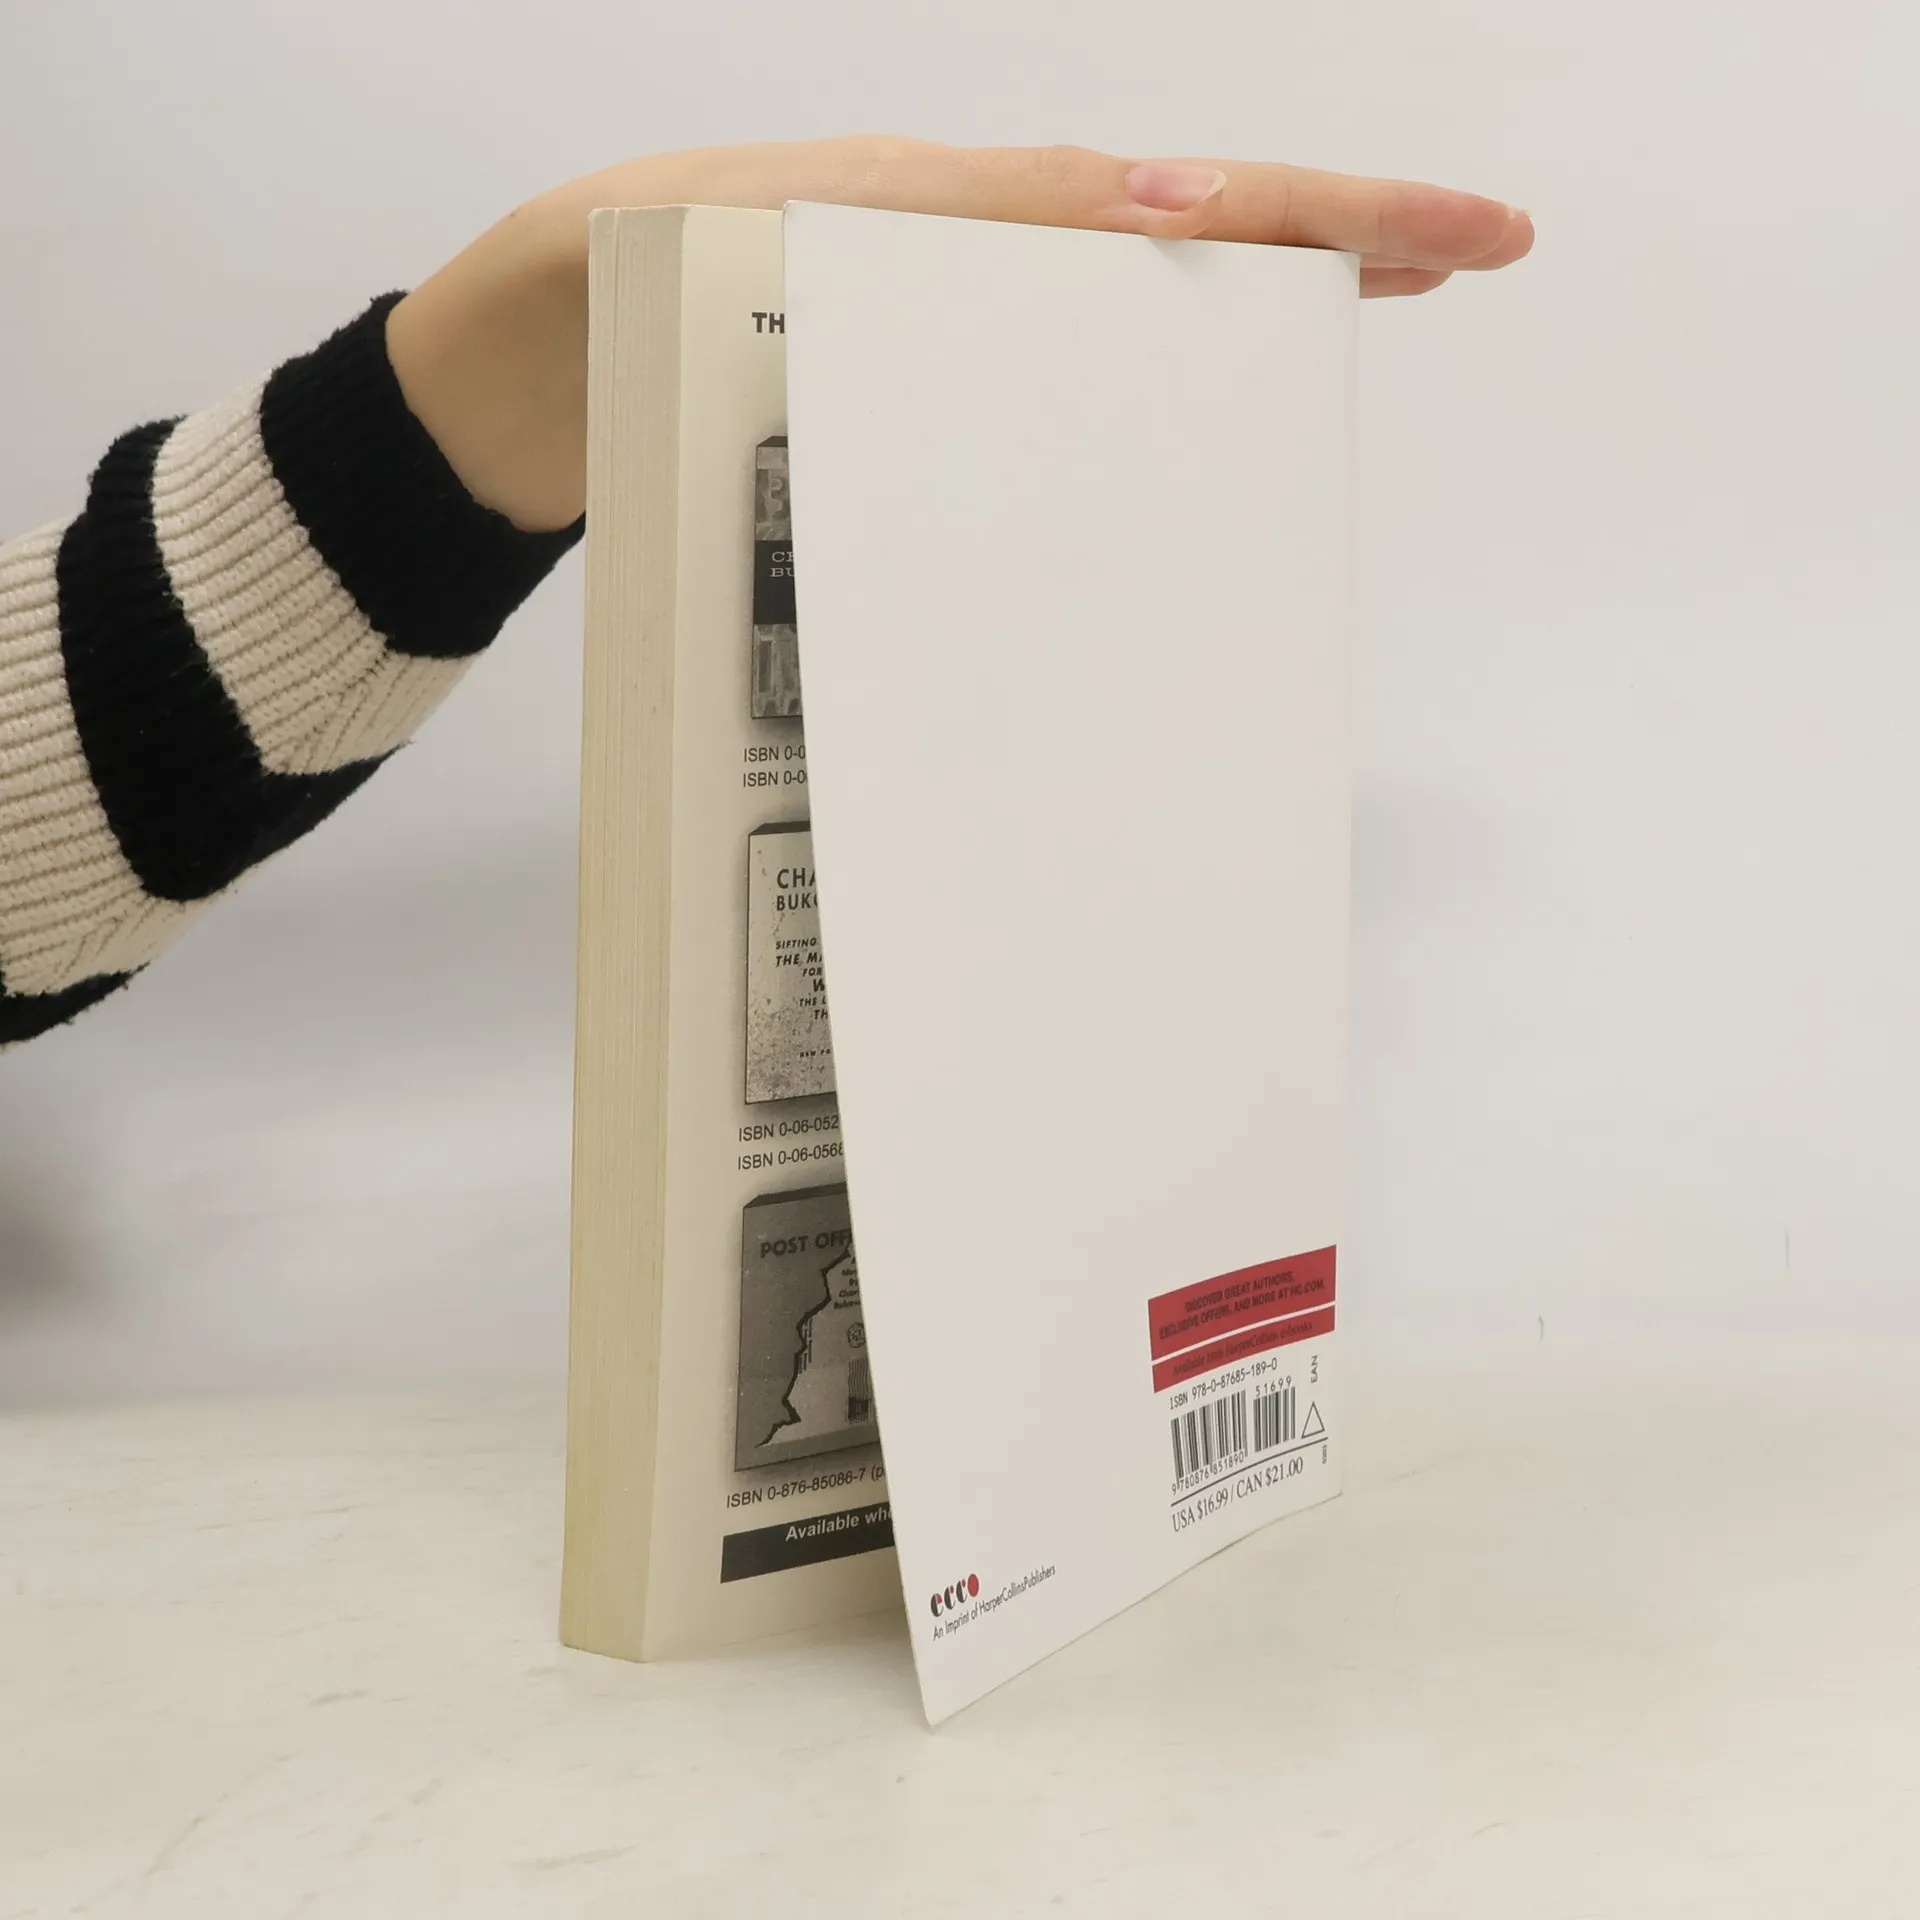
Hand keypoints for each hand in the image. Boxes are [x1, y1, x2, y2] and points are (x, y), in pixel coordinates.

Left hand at [388, 135, 1532, 533]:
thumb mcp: (730, 241)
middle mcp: (958, 256)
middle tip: (1476, 247)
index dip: (1298, 215)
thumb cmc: (604, 309)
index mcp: (935, 213)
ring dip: (1261, 294)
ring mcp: (942, 323)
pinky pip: (1051, 375)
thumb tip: (1125, 218)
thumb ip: (909, 223)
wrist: (510, 385)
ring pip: (1129, 301)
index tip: (1431, 238)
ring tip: (1385, 300)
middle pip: (1174, 229)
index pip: (1149, 200)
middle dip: (1330, 230)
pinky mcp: (909, 390)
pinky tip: (1203, 399)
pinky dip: (1144, 377)